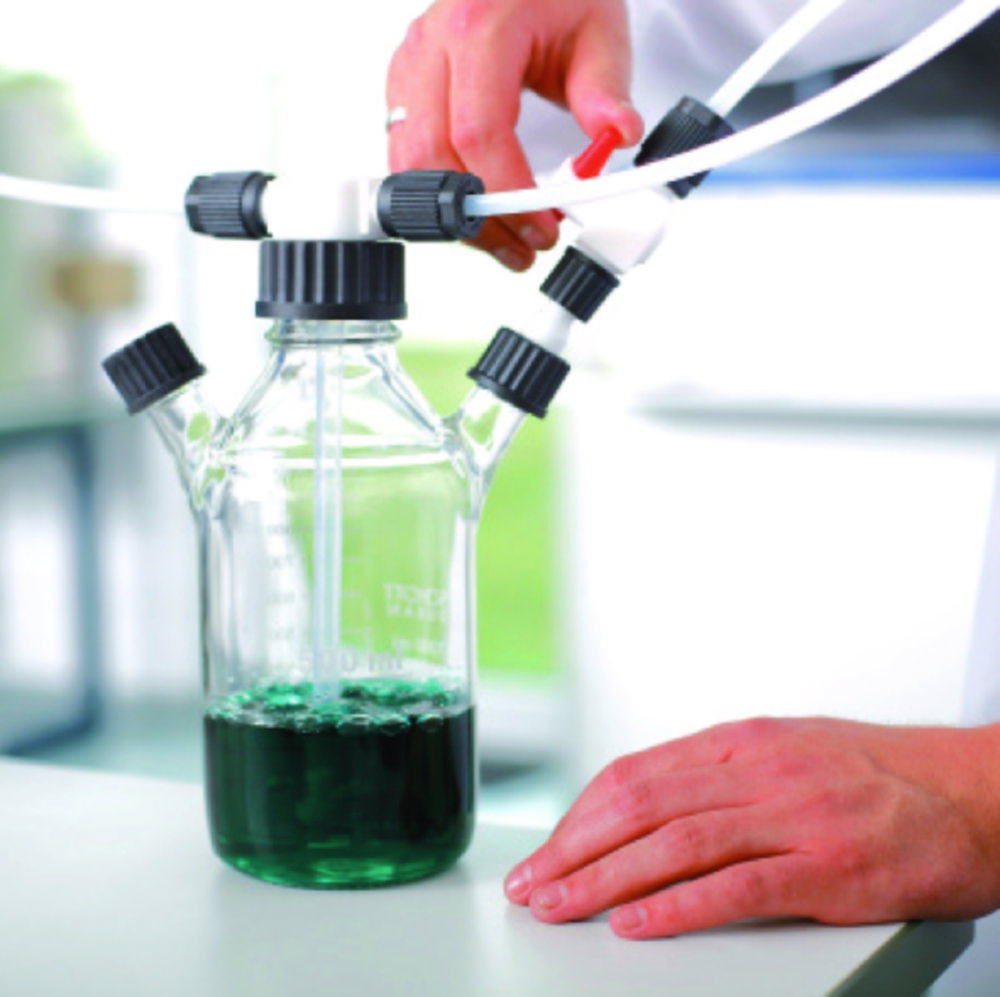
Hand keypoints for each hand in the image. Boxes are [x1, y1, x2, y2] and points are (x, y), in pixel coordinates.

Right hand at [386, 0, 643, 270]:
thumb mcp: (599, 31)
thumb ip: (605, 90)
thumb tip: (617, 135)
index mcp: (478, 25)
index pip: (477, 131)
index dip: (507, 192)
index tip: (542, 225)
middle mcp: (431, 45)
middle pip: (433, 157)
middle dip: (480, 216)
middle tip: (524, 244)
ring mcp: (410, 66)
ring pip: (409, 165)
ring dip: (456, 215)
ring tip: (504, 237)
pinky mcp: (404, 88)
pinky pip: (407, 156)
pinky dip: (442, 193)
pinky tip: (478, 208)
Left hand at [505, 717, 999, 937]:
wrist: (976, 789)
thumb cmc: (884, 775)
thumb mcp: (789, 751)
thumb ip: (723, 774)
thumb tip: (655, 801)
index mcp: (741, 743)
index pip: (636, 774)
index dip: (581, 814)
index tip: (549, 847)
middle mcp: (756, 772)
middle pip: (640, 806)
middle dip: (574, 848)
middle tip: (532, 884)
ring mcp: (791, 816)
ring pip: (673, 843)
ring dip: (604, 879)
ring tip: (560, 907)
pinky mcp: (828, 869)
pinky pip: (736, 887)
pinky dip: (676, 906)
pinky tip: (635, 924)